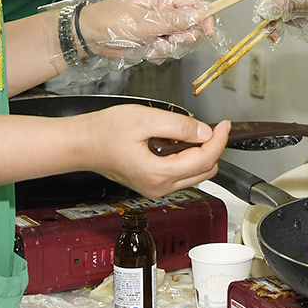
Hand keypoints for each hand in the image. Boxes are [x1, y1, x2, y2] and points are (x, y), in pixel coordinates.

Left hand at [79, 0, 213, 64]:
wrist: (90, 36)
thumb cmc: (112, 22)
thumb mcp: (144, 22)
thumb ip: (172, 21)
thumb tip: (197, 16)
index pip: (195, 2)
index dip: (205, 16)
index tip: (208, 31)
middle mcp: (165, 10)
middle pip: (192, 24)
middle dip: (182, 37)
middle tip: (167, 40)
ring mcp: (160, 25)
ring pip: (180, 40)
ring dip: (169, 47)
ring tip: (151, 45)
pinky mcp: (154, 39)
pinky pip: (168, 50)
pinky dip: (159, 53)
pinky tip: (146, 50)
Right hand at [79, 105, 230, 197]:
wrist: (83, 144)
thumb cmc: (105, 131)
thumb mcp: (146, 119)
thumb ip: (179, 126)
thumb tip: (205, 132)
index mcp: (159, 174)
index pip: (205, 160)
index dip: (219, 140)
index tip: (224, 124)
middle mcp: (159, 187)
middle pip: (204, 171)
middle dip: (212, 148)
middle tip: (211, 126)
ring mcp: (155, 189)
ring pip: (195, 175)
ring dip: (200, 154)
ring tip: (189, 132)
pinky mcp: (152, 185)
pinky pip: (180, 174)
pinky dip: (187, 159)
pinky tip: (178, 142)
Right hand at [251, 0, 307, 54]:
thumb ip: (305, 5)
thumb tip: (290, 5)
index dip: (275, 3)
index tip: (275, 15)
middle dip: (265, 15)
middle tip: (271, 28)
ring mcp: (281, 1)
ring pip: (264, 10)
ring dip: (266, 24)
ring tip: (274, 36)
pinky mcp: (280, 12)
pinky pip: (269, 20)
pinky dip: (269, 29)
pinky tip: (274, 37)